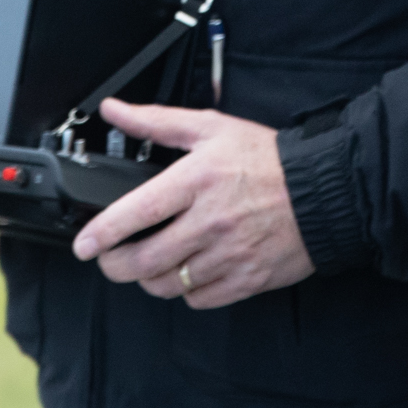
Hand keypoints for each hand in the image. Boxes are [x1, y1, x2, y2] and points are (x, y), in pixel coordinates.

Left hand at [71, 98, 314, 307]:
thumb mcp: (211, 127)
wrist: (324, 191)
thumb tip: (114, 109)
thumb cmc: (266, 158)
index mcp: (197, 181)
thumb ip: (157, 121)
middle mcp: (210, 222)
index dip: (102, 233)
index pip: (136, 214)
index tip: (84, 245)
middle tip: (109, 259)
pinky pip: (198, 299)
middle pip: (144, 260)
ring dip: (147, 279)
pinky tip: (186, 272)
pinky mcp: (246, 280)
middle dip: (115, 265)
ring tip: (147, 265)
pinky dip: (184, 291)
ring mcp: (229, 255)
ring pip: (167, 284)